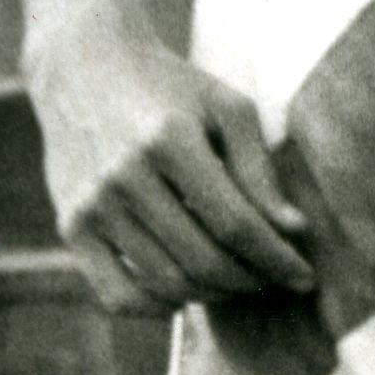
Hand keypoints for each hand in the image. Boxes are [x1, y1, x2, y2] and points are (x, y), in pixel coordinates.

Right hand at [28, 29, 314, 316]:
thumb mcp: (225, 108)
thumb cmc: (170, 88)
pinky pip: (116, 295)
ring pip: (166, 282)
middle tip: (271, 279)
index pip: (236, 223)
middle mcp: (123, 174)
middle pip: (203, 260)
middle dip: (250, 280)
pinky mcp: (70, 225)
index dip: (277, 259)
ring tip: (233, 280)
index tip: (305, 278)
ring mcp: (92, 203)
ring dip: (211, 294)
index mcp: (168, 139)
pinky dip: (156, 308)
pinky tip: (182, 294)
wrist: (83, 66)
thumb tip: (294, 231)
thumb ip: (259, 169)